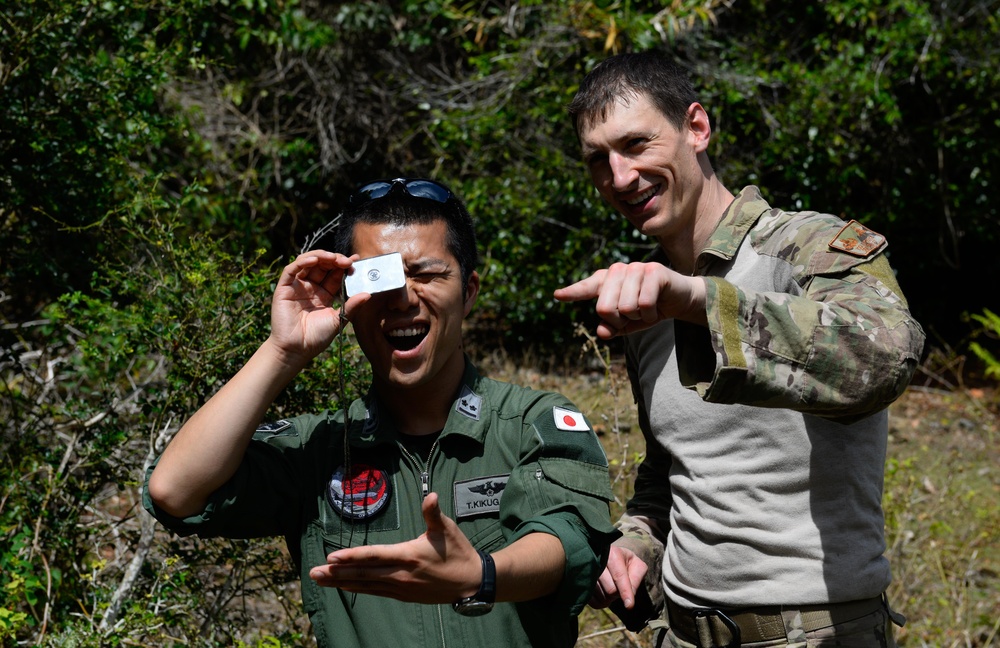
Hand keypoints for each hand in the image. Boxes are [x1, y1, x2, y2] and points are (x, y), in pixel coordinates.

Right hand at [269, 251, 369, 360]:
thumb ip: (352, 306)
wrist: (296, 350)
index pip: (334, 274)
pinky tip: (315, 260)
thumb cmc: (316, 337)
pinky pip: (292, 270)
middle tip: (346, 261)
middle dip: (335, 259)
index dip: (344, 266)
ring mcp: (297, 286)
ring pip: (307, 262)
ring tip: (333, 258)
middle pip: (322, 265)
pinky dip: (303, 261)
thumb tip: (368, 294)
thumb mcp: (338, 319)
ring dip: (321, 256)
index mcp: (324, 293)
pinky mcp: (284, 288)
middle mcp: (310, 287)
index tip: (356, 261)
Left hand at [308, 492, 481, 602]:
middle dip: (336, 573)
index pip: (374, 556)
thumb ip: (433, 513)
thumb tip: (431, 495)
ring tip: (320, 580)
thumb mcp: (447, 529)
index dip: (352, 557)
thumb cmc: (458, 553)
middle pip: (362, 574)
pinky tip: (344, 586)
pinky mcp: (403, 595)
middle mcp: (400, 575)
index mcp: (408, 556)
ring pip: (364, 585)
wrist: (472, 583)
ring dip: (341, 582)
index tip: (331, 557)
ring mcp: (400, 587)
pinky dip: (357, 588)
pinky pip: (374, 591)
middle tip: (313, 572)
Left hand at [554, 262, 706, 338]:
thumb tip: (602, 332)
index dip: (572, 292)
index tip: (557, 295)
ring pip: (625, 307)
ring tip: (646, 310)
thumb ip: (612, 328)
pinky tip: (656, 308)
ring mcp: (635, 268)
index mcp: (608, 281)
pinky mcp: (653, 271)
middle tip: (633, 317)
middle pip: (604, 307)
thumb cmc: (649, 310)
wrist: (680, 300)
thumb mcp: (627, 324)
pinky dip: (650, 314)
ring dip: (638, 318)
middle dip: (619, 321)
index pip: (587, 287)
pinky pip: (643, 304)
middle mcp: (618, 270)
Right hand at [589, 546, 647, 608]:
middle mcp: (596, 560)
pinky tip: (603, 593)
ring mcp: (586, 572)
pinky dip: (601, 603)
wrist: (608, 558)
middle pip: (611, 590)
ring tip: (610, 587)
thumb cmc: (626, 563)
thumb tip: (628, 596)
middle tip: (619, 587)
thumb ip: (636, 579)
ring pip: (602, 597)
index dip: (625, 592)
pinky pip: (593, 602)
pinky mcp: (580, 583)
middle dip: (619, 594)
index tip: (629, 606)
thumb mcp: (637, 566)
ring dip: (610, 599)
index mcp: (612, 554)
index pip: (619, 576)